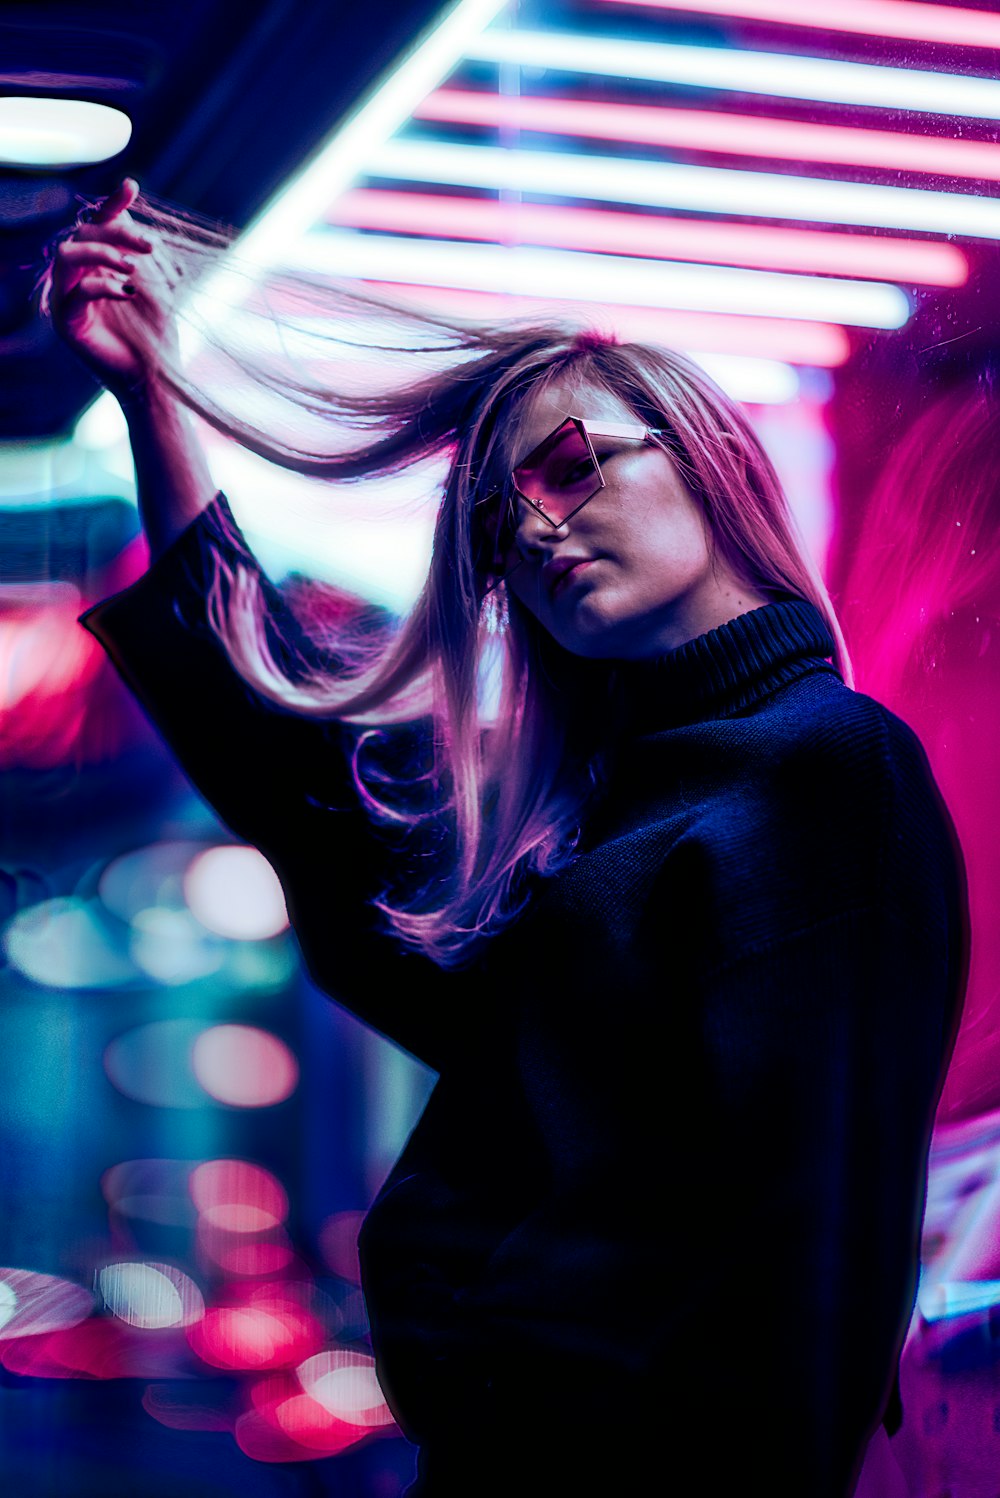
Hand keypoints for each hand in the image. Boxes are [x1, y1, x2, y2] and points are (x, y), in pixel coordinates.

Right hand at [47, 178, 175, 403]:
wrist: (154, 379)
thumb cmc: (155, 337)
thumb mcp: (153, 287)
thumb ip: (138, 254)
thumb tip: (128, 216)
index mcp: (96, 269)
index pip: (98, 228)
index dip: (112, 205)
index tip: (132, 187)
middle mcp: (76, 280)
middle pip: (81, 235)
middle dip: (115, 235)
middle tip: (148, 249)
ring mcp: (66, 301)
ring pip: (67, 256)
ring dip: (101, 254)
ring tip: (132, 268)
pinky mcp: (66, 325)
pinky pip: (73, 292)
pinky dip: (101, 286)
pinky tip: (127, 293)